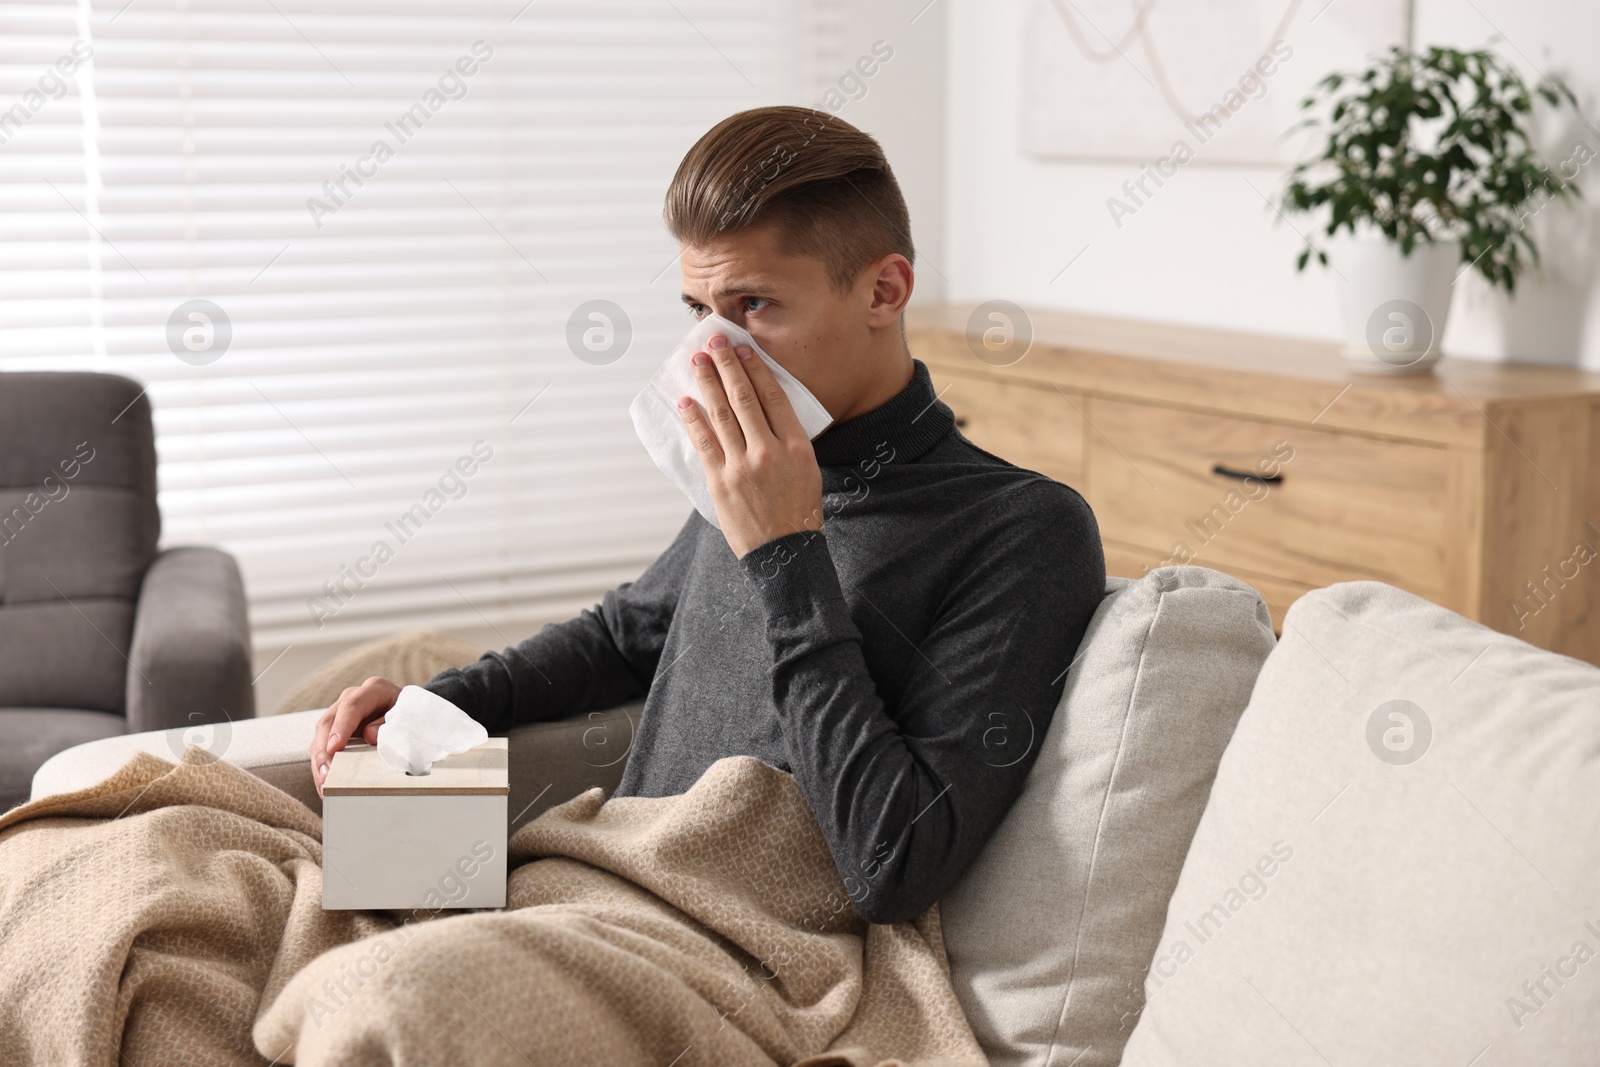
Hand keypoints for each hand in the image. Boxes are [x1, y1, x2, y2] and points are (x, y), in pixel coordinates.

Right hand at [309, 676, 400, 797]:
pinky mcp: (336, 730)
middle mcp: (351, 699)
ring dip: (320, 763)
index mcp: (373, 690)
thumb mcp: (409, 714)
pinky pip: (323, 747)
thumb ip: (391, 723)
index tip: (334, 747)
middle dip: (324, 750)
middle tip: (326, 776)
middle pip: (328, 722)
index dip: (341, 727)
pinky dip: (323, 767)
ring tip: (324, 786)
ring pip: (321, 736)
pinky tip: (324, 785)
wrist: (412, 711)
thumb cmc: (411, 714)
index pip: (351, 706)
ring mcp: (341, 714)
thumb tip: (368, 735)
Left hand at [678, 334, 823, 557]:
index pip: (773, 397)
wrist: (785, 554)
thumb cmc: (799, 512)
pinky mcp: (720, 483)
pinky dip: (693, 419)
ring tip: (698, 362)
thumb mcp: (808, 470)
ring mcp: (742, 467)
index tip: (743, 350)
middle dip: (727, 366)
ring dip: (708, 384)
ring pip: (721, 416)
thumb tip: (764, 408)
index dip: (756, 369)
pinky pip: (704, 443)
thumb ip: (788, 440)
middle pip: (745, 399)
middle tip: (714, 343)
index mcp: (797, 447)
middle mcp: (770, 452)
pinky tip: (686, 401)